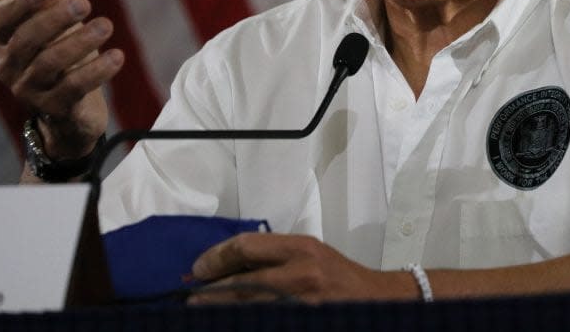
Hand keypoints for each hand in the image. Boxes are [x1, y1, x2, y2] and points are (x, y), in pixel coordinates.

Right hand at [0, 0, 122, 158]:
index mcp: (4, 42)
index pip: (2, 19)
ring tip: (106, 25)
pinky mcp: (54, 109)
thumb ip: (52, 2)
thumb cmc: (62, 58)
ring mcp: (28, 91)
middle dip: (55, 18)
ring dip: (80, 41)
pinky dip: (96, 70)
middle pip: (27, 39)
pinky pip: (73, 88)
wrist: (71, 113)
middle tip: (85, 2)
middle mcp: (8, 67)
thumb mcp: (58, 27)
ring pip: (49, 63)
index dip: (20, 3)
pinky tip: (117, 56)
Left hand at [188, 233, 417, 303]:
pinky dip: (244, 321)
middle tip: (191, 298)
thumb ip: (275, 256)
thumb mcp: (310, 254)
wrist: (378, 301)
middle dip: (210, 292)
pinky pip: (263, 322)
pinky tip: (231, 321)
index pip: (246, 247)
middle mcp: (301, 275)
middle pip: (241, 283)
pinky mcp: (303, 323)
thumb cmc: (340, 277)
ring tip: (202, 313)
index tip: (199, 268)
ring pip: (247, 309)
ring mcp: (302, 305)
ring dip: (221, 312)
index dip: (216, 257)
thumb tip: (228, 266)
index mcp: (301, 249)